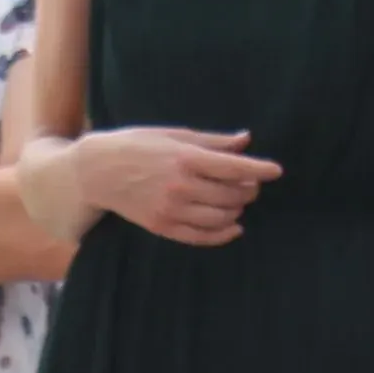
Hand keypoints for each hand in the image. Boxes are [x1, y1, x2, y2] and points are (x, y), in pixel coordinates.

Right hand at [74, 127, 280, 246]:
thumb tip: (245, 140)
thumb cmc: (136, 146)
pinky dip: (223, 234)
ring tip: (238, 201)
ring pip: (221, 217)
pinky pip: (202, 237)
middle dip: (248, 189)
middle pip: (232, 194)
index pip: (233, 166)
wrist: (96, 172)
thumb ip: (212, 141)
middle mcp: (181, 186)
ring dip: (237, 210)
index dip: (259, 169)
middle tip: (250, 183)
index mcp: (185, 158)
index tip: (277, 171)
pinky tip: (233, 227)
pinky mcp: (163, 227)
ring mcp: (172, 210)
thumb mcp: (173, 135)